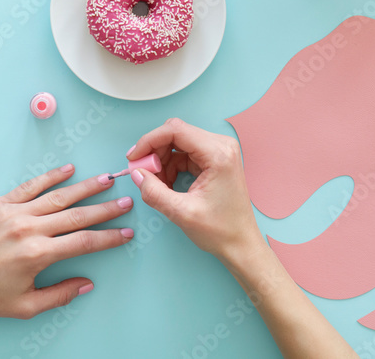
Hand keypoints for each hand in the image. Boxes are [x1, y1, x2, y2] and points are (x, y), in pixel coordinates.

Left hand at [0, 164, 133, 321]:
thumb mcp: (25, 306)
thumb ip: (59, 295)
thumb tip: (86, 284)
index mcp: (37, 255)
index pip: (84, 242)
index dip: (109, 237)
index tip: (126, 232)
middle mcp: (28, 229)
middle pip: (77, 215)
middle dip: (106, 208)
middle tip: (126, 200)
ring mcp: (12, 213)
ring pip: (57, 196)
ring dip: (85, 187)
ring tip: (105, 180)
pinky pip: (30, 187)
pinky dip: (50, 177)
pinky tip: (68, 170)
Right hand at [126, 118, 261, 261]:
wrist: (241, 244)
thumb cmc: (220, 230)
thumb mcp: (181, 213)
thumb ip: (154, 192)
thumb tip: (136, 173)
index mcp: (218, 154)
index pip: (176, 130)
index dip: (149, 141)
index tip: (133, 158)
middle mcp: (221, 146)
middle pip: (176, 133)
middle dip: (155, 151)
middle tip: (142, 172)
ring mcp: (219, 151)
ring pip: (178, 142)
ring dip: (162, 160)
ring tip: (156, 183)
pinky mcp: (215, 159)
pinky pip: (185, 153)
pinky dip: (171, 165)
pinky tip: (166, 183)